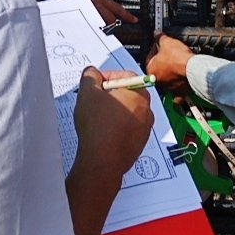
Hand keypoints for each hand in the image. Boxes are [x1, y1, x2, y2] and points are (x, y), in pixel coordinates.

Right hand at [71, 66, 153, 180]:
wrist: (103, 161)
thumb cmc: (98, 127)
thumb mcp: (87, 92)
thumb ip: (89, 76)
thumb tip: (91, 73)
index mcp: (139, 94)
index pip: (124, 75)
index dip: (105, 76)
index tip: (94, 83)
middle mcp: (147, 111)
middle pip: (127, 94)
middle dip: (109, 95)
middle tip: (94, 100)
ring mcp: (144, 129)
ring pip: (127, 113)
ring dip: (113, 113)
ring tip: (96, 119)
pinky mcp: (138, 144)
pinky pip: (127, 130)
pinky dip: (116, 128)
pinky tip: (102, 133)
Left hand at [146, 33, 195, 91]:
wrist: (193, 69)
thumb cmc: (178, 59)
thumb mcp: (167, 42)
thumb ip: (160, 37)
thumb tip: (157, 33)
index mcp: (150, 70)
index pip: (149, 57)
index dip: (155, 48)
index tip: (160, 44)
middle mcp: (158, 80)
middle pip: (158, 68)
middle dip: (163, 60)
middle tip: (170, 52)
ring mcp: (168, 87)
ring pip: (168, 77)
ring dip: (171, 70)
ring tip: (178, 61)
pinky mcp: (179, 91)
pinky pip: (177, 89)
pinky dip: (179, 85)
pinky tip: (182, 77)